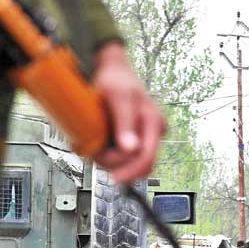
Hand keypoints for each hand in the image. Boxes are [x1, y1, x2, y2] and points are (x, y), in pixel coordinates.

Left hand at [92, 43, 165, 182]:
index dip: (131, 172)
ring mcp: (143, 136)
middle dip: (118, 166)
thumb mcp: (118, 97)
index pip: (147, 158)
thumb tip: (131, 149)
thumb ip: (125, 123)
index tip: (114, 177)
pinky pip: (124, 155)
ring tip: (94, 147)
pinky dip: (109, 155)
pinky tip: (99, 145)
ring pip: (130, 163)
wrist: (111, 70)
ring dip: (111, 161)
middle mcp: (152, 132)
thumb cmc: (115, 79)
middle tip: (96, 156)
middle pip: (140, 165)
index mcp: (154, 122)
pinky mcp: (133, 137)